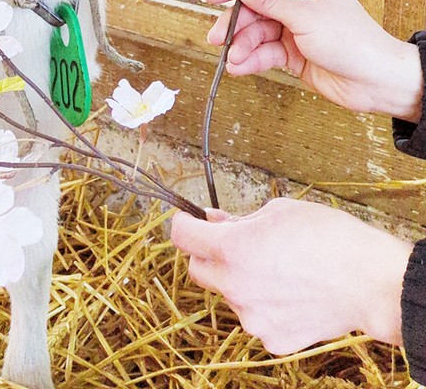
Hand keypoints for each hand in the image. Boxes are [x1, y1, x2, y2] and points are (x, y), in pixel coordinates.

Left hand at [171, 198, 410, 354]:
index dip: (183, 223)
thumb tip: (216, 222)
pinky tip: (289, 292)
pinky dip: (263, 304)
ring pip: (229, 294)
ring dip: (238, 279)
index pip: (183, 237)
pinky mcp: (271, 338)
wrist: (368, 281)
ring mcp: (252, 318)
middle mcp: (235, 286)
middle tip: (232, 242)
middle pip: (198, 269)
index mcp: (232, 250)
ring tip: (276, 268)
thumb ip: (239, 220)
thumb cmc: (327, 237)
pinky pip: (254, 317)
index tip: (189, 220)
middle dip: (208, 253)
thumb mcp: (278, 211)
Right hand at [206, 0, 422, 120]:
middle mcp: (298, 6)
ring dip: (242, 47)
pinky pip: (265, 54)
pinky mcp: (293, 56)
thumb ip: (268, 0)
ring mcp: (295, 32)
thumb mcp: (305, 15)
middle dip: (236, 25)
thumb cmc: (352, 41)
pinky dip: (251, 61)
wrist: (375, 82)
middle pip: (255, 10)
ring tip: (233, 60)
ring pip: (257, 35)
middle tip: (217, 38)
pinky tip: (240, 67)